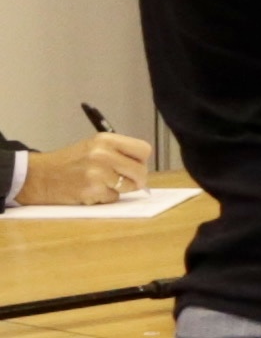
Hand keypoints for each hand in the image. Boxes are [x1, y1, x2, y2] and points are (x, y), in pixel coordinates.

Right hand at [15, 133, 150, 207]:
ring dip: (119, 189)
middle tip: (125, 181)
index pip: (144, 150)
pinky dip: (105, 198)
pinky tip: (91, 191)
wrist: (39, 176)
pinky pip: (113, 198)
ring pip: (129, 186)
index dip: (141, 160)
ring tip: (101, 184)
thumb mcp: (93, 147)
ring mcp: (98, 173)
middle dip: (136, 179)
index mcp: (106, 140)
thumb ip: (118, 153)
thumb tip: (142, 168)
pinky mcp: (92, 190)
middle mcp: (103, 154)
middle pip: (140, 171)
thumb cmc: (68, 162)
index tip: (134, 165)